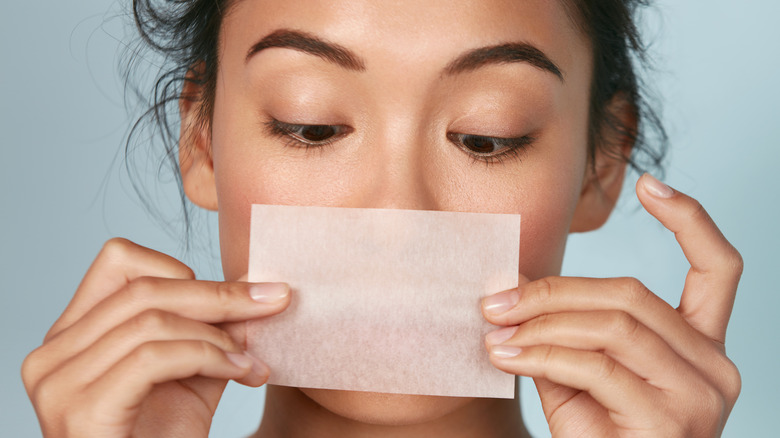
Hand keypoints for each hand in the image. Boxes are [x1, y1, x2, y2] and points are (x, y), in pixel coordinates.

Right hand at [21, 238, 290, 436]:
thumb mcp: (194, 372)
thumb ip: (210, 329)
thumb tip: (252, 287)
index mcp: (74, 335)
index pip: (119, 261)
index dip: (181, 271)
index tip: (232, 298)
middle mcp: (54, 353)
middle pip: (144, 288)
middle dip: (220, 296)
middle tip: (274, 302)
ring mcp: (59, 382)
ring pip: (152, 320)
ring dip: (218, 335)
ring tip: (252, 361)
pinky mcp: (81, 409)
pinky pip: (154, 357)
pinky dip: (208, 358)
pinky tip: (241, 372)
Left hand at [482, 174, 741, 436]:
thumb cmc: (595, 435)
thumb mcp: (580, 373)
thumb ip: (565, 328)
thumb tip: (515, 283)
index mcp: (701, 346)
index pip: (720, 270)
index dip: (692, 220)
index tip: (653, 183)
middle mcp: (714, 366)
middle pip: (631, 294)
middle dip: (552, 291)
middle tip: (496, 299)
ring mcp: (699, 396)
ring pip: (612, 324)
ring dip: (541, 321)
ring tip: (495, 328)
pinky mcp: (669, 422)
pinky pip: (594, 365)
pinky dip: (540, 354)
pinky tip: (506, 356)